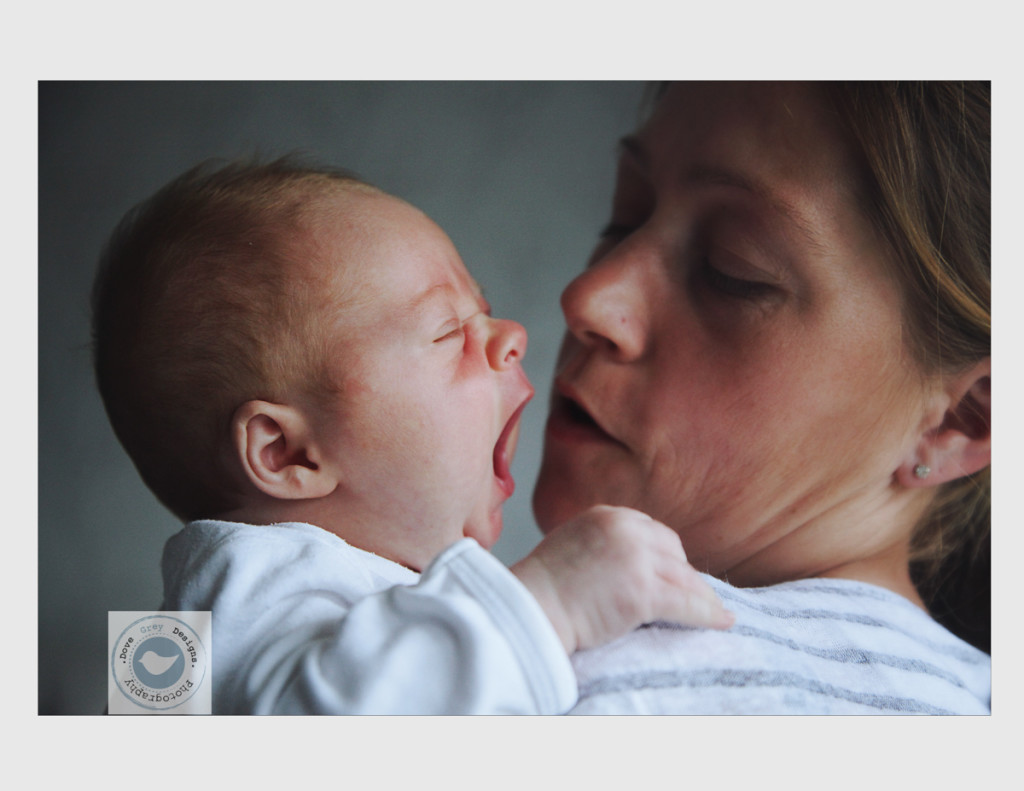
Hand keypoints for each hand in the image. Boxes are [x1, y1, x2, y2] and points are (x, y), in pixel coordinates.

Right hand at [511, 505, 733, 652]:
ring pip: (684, 578)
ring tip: (714, 611)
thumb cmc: (542, 588)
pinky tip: (722, 621)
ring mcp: (636, 558)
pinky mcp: (643, 591)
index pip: (653, 532)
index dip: (666, 556)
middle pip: (673, 551)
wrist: (528, 609)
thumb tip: (628, 564)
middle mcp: (626, 528)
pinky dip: (708, 614)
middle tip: (691, 596)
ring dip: (700, 597)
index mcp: (607, 514)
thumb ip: (602, 543)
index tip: (674, 574)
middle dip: (683, 574)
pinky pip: (687, 603)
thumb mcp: (572, 544)